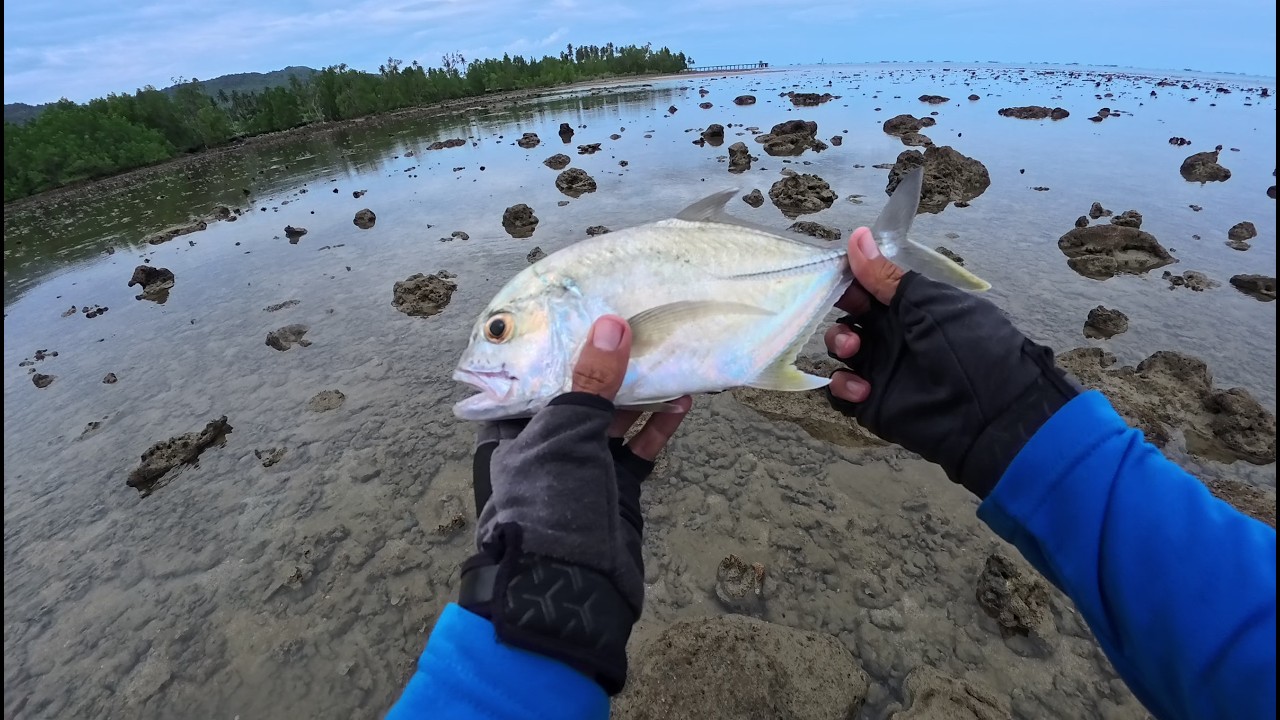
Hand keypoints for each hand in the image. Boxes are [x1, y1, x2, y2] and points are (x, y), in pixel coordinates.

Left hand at [464, 315, 690, 694]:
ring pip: (612, 417)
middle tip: (634, 321)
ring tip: (666, 350)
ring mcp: (582, 465)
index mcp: (512, 428)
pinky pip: (638, 447)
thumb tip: (612, 325)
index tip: (579, 309)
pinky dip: (658, 424)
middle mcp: (544, 442)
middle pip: (576, 391)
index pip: (528, 374)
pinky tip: (682, 398)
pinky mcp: (616, 486)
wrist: (571, 587)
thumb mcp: (565, 432)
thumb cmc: (551, 501)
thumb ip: (591, 380)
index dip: (551, 343)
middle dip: (605, 361)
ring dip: (640, 388)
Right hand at [822, 228, 1079, 497]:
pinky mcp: (874, 404)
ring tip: (853, 347)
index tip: (836, 272)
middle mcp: (894, 335)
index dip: (850, 278)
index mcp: (911, 307)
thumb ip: (887, 277)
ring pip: (842, 351)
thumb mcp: (930, 305)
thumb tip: (857, 234)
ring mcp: (882, 370)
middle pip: (850, 315)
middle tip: (849, 310)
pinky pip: (842, 392)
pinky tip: (861, 386)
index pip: (869, 286)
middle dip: (840, 309)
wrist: (995, 413)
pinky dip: (842, 386)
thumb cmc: (971, 346)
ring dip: (839, 343)